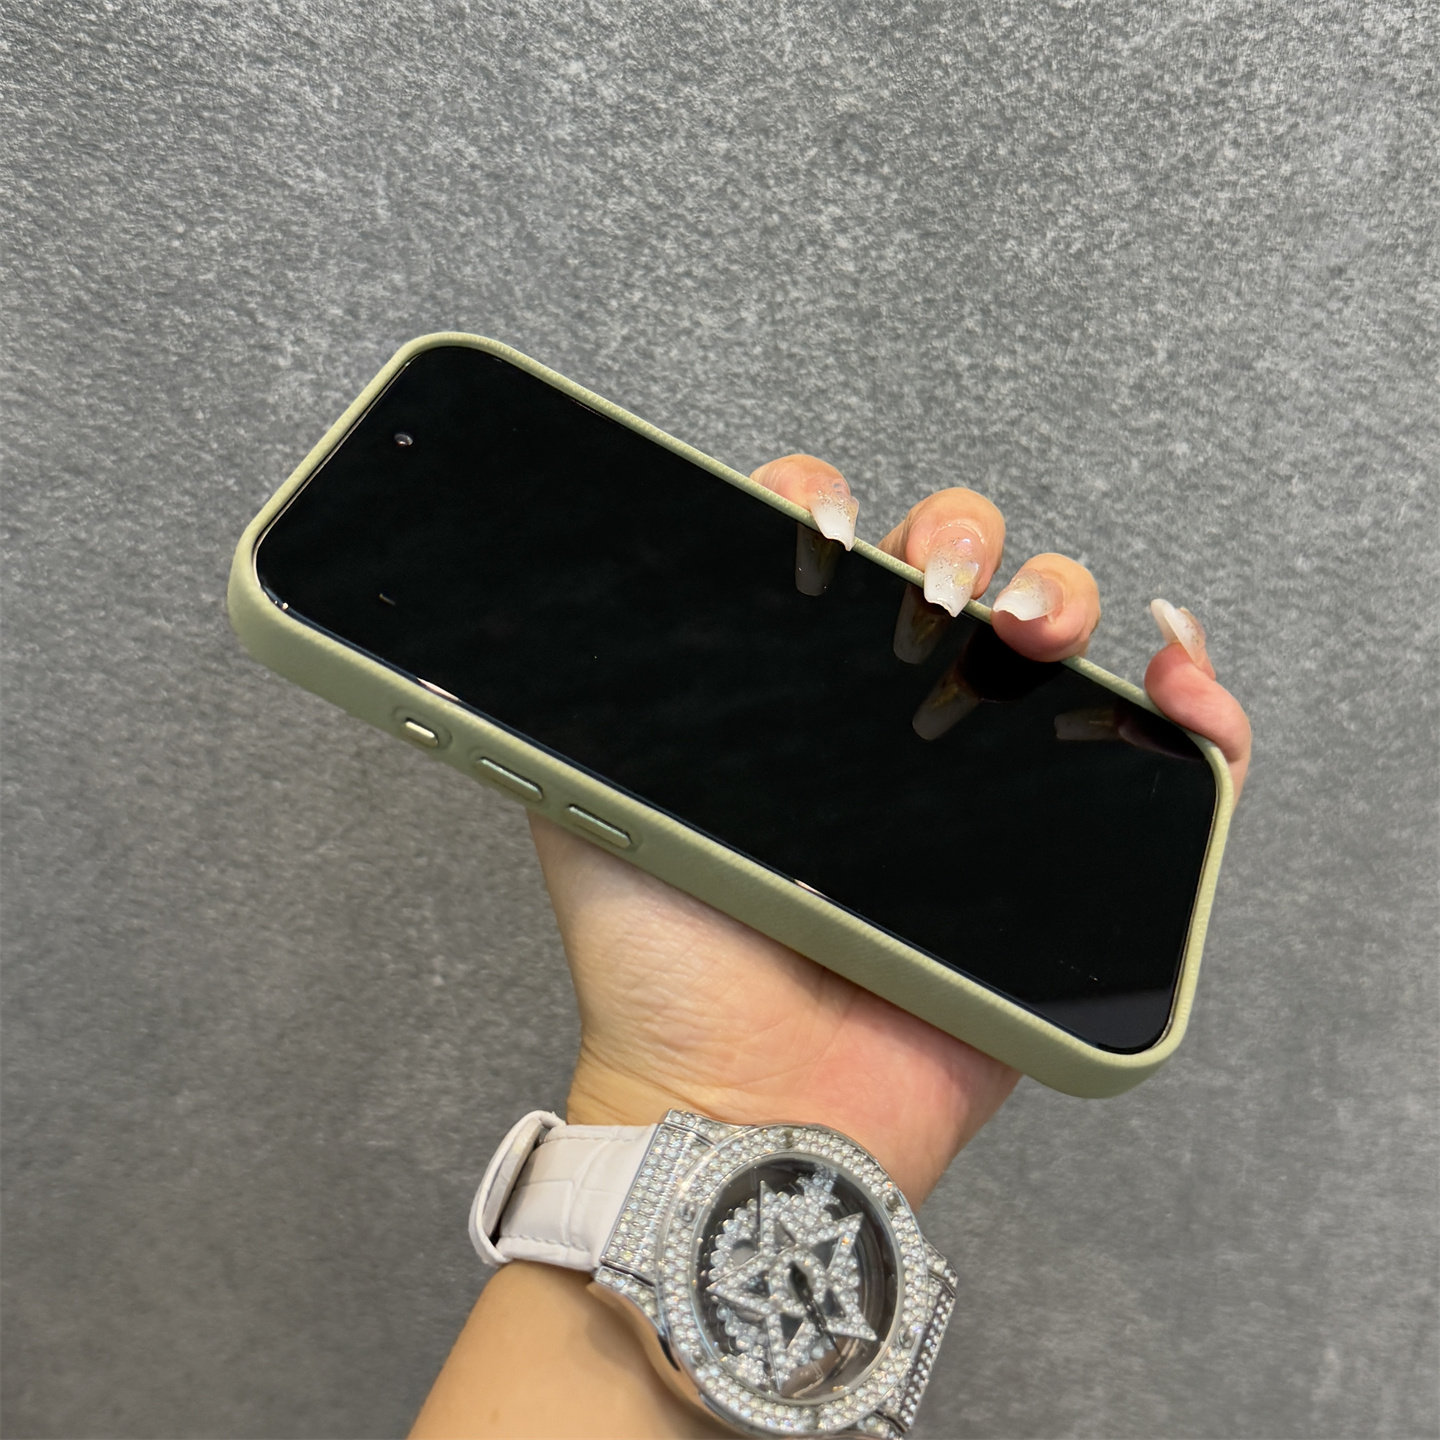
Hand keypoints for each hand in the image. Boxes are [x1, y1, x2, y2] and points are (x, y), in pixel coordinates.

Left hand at [531, 455, 1251, 1203]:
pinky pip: (1158, 759)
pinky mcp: (1056, 853)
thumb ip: (589, 701)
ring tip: (1035, 627)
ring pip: (1052, 637)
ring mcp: (978, 782)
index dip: (836, 504)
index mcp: (786, 691)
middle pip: (953, 568)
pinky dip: (1194, 707)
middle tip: (938, 591)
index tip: (827, 534)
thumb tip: (570, 602)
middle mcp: (884, 719)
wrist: (744, 1097)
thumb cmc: (661, 964)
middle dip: (962, 535)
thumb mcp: (592, 799)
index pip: (829, 550)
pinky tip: (1174, 681)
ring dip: (1064, 590)